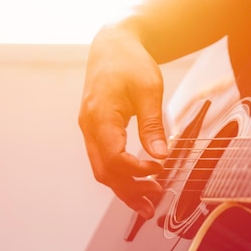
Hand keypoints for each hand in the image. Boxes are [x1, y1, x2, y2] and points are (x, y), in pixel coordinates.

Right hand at [78, 26, 169, 218]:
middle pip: (104, 171)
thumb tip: (161, 156)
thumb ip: (153, 125)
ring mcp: (89, 130)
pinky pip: (104, 160)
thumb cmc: (130, 63)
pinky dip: (120, 175)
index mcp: (99, 115)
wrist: (113, 46)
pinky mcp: (95, 131)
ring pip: (102, 170)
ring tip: (147, 204)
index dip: (136, 171)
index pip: (114, 156)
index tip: (160, 170)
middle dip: (128, 191)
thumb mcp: (149, 90)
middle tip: (153, 204)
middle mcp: (89, 127)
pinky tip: (137, 184)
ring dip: (123, 189)